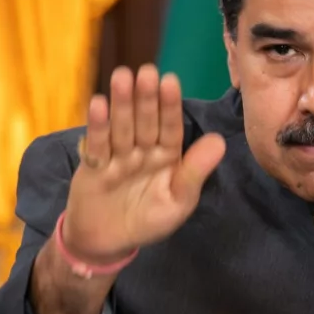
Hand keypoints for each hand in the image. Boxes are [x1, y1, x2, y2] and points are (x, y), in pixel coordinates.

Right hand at [62, 64, 225, 262]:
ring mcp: (118, 155)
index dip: (170, 105)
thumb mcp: (178, 201)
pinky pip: (97, 143)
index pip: (171, 127)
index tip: (171, 81)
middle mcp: (144, 149)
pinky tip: (98, 103)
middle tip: (147, 71)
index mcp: (169, 155)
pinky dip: (97, 125)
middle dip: (146, 97)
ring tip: (122, 76)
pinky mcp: (93, 164)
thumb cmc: (148, 220)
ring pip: (122, 126)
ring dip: (122, 102)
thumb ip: (195, 172)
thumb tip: (220, 141)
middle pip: (146, 121)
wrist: (108, 242)